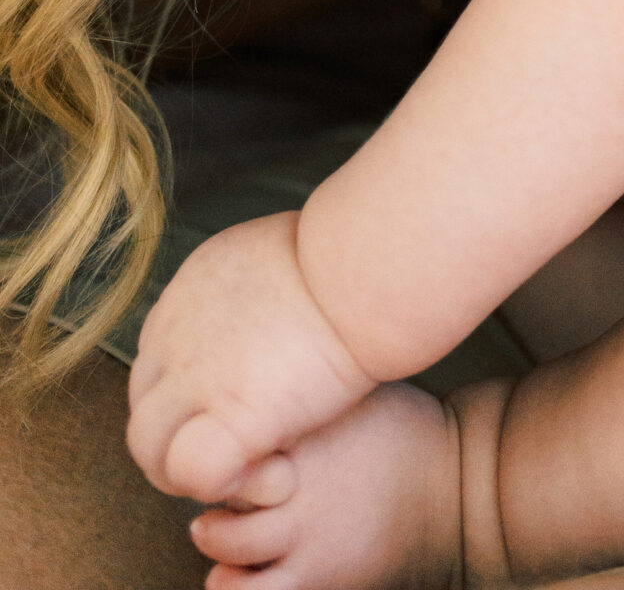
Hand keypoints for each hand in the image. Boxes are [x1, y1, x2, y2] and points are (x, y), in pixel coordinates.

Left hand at [127, 213, 371, 503]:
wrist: (368, 266)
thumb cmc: (347, 254)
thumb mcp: (273, 251)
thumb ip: (249, 283)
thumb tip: (266, 292)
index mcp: (188, 289)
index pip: (157, 360)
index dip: (189, 392)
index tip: (234, 397)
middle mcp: (174, 332)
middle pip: (144, 404)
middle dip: (178, 435)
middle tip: (236, 444)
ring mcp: (193, 377)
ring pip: (150, 448)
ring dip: (190, 469)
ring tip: (251, 466)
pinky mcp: (227, 417)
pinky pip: (193, 474)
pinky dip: (222, 484)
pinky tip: (270, 471)